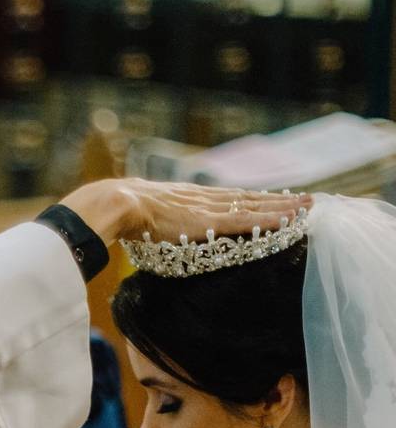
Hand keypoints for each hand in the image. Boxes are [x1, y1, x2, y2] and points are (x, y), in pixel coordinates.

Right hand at [59, 178, 312, 245]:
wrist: (119, 205)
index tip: (275, 200)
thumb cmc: (124, 214)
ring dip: (283, 207)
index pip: (231, 198)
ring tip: (308, 207)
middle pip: (250, 199)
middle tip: (308, 200)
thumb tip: (151, 229)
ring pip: (255, 206)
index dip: (255, 199)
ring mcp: (209, 209)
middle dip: (279, 200)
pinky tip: (289, 220)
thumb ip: (156, 221)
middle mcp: (205, 199)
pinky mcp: (210, 221)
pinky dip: (269, 219)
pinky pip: (247, 220)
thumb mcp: (146, 216)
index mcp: (190, 199)